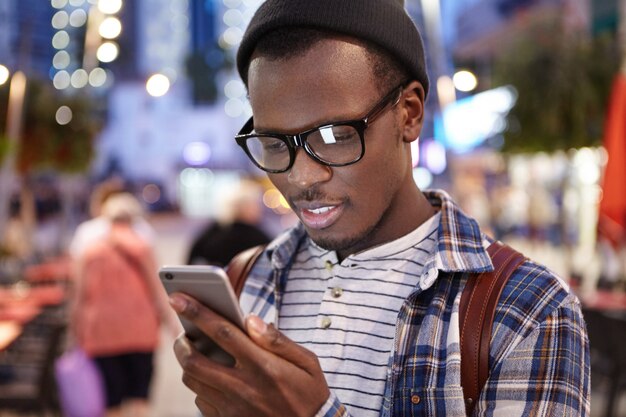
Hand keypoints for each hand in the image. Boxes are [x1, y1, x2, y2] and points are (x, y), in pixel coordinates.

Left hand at [169, 293, 329, 416]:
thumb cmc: (310, 393)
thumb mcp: (307, 362)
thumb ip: (278, 340)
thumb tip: (250, 319)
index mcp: (264, 366)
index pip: (223, 332)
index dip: (198, 312)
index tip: (178, 297)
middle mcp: (243, 387)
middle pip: (195, 361)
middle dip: (181, 342)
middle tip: (182, 332)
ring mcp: (232, 408)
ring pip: (193, 381)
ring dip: (188, 363)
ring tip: (194, 351)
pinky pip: (201, 400)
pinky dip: (201, 385)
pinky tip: (212, 377)